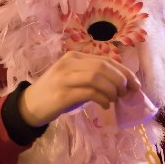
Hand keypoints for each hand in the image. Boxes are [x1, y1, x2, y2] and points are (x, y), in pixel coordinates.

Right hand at [19, 51, 140, 126]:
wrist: (29, 106)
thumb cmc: (56, 92)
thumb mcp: (74, 78)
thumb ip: (93, 76)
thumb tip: (122, 84)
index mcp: (75, 57)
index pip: (106, 60)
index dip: (124, 71)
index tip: (135, 83)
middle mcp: (69, 64)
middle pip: (103, 66)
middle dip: (121, 79)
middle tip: (127, 92)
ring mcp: (64, 78)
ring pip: (97, 77)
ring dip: (112, 89)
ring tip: (115, 99)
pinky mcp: (62, 95)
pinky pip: (89, 93)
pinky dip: (102, 98)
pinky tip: (106, 105)